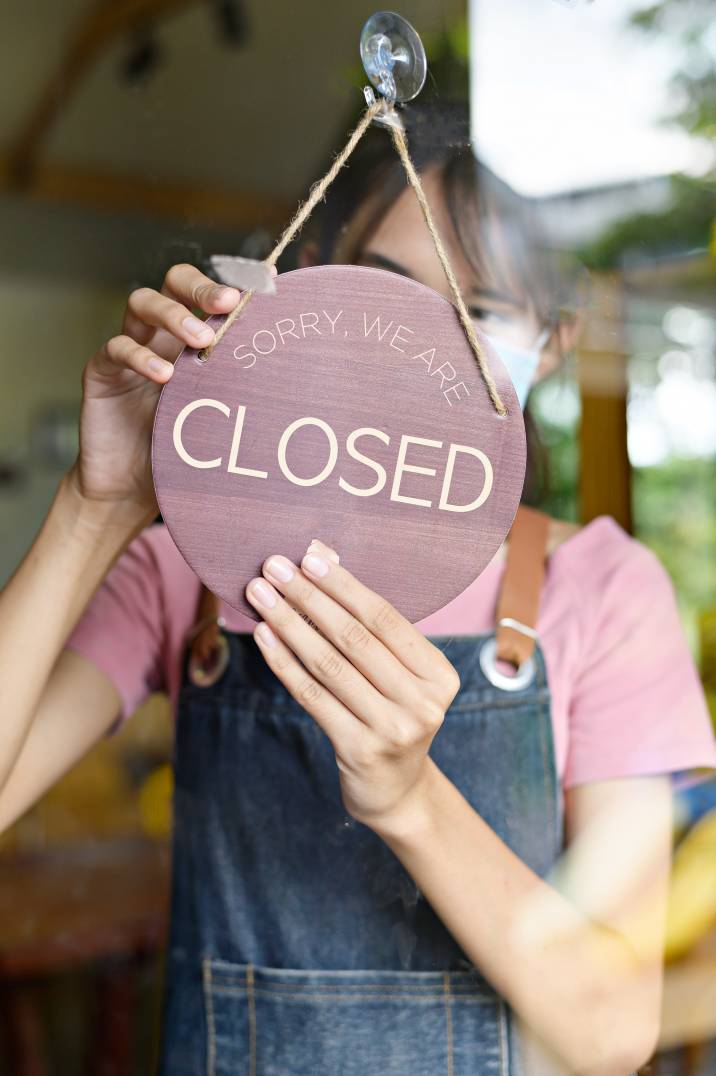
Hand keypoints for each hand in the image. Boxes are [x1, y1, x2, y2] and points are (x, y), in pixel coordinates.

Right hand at [69, 263, 248, 519]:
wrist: (128, 491)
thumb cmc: (179, 454)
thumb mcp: (219, 420)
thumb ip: (242, 396)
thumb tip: (299, 387)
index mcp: (191, 341)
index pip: (208, 296)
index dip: (231, 284)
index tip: (265, 282)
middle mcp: (161, 336)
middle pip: (173, 282)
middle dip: (201, 287)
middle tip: (227, 303)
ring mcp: (130, 350)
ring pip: (141, 302)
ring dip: (173, 314)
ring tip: (201, 340)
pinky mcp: (101, 372)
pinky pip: (116, 348)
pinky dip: (140, 357)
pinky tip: (164, 376)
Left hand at [245, 538, 460, 832]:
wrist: (394, 790)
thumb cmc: (390, 714)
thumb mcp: (396, 674)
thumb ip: (367, 624)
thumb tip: (320, 555)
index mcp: (440, 675)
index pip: (385, 618)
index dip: (344, 585)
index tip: (309, 557)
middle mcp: (423, 702)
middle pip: (355, 638)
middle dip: (309, 597)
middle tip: (274, 567)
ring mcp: (392, 730)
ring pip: (329, 664)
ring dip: (289, 624)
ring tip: (260, 595)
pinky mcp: (358, 750)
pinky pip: (312, 696)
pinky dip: (284, 662)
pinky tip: (263, 636)